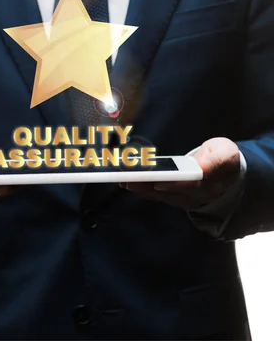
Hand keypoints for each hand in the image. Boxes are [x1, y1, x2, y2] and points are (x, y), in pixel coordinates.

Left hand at [119, 137, 240, 209]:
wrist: (229, 173)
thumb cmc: (225, 157)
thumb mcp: (226, 152)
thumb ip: (214, 160)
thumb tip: (201, 167)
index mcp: (211, 182)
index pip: (190, 185)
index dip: (173, 184)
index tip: (157, 181)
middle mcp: (198, 195)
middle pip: (169, 192)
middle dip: (147, 186)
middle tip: (128, 179)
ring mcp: (187, 199)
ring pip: (161, 195)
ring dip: (141, 188)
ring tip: (122, 179)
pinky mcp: (177, 198)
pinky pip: (158, 195)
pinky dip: (143, 189)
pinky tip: (129, 182)